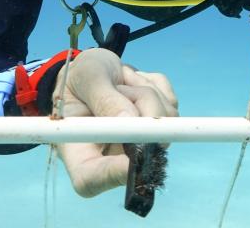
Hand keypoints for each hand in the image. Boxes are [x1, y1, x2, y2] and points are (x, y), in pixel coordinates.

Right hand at [50, 48, 177, 197]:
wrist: (95, 68)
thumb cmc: (79, 75)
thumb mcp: (85, 78)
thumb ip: (105, 99)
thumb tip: (130, 121)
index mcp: (78, 153)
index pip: (91, 180)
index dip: (114, 173)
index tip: (133, 151)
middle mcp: (110, 157)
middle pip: (140, 154)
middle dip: (141, 115)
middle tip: (122, 85)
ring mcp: (139, 144)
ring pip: (161, 124)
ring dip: (145, 92)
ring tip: (121, 81)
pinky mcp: (158, 128)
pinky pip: (170, 105)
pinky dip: (155, 86)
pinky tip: (134, 83)